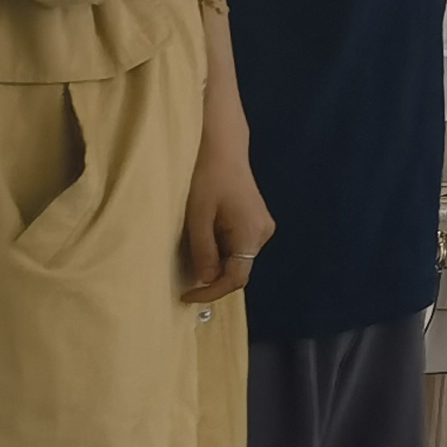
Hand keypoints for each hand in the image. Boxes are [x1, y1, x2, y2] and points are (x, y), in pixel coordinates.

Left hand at [178, 140, 273, 305]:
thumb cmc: (207, 179)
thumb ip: (203, 252)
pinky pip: (239, 245)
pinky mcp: (257, 221)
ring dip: (216, 261)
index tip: (186, 296)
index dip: (211, 292)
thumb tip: (206, 281)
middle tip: (184, 272)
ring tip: (192, 246)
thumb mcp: (198, 218)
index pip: (236, 279)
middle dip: (212, 275)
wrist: (223, 150)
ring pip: (238, 258)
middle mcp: (263, 234)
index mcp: (251, 234)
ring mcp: (262, 227)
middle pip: (239, 269)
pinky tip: (206, 235)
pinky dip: (222, 249)